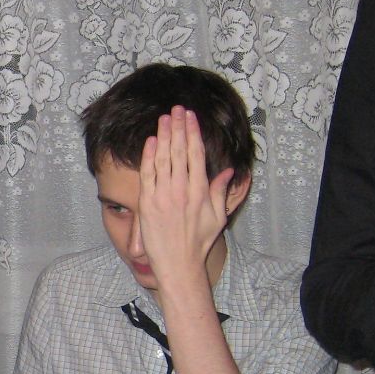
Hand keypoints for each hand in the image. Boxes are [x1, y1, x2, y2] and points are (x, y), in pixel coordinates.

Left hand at [136, 108, 234, 291]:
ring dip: (163, 136)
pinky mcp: (147, 204)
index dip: (192, 133)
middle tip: (176, 109)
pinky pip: (147, 175)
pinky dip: (148, 156)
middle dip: (178, 128)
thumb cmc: (198, 242)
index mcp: (200, 191)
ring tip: (164, 119)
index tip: (190, 117)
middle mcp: (181, 190)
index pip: (196, 154)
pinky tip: (151, 141)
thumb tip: (227, 171)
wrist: (178, 264)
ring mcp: (163, 196)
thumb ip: (220, 191)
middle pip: (179, 151)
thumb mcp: (217, 217)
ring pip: (162, 159)